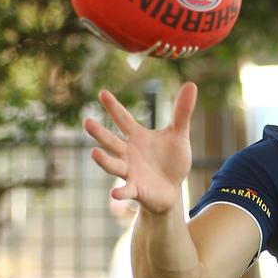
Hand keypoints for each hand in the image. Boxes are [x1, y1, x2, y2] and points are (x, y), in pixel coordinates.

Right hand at [83, 83, 196, 214]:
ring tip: (94, 153)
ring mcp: (129, 171)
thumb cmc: (171, 161)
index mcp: (137, 137)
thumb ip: (182, 112)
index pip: (123, 119)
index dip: (113, 107)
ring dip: (103, 160)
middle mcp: (128, 153)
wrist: (172, 189)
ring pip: (113, 165)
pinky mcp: (135, 189)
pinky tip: (114, 193)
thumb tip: (191, 84)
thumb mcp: (179, 135)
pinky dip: (121, 192)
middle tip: (87, 121)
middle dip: (99, 133)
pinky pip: (126, 190)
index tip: (102, 93)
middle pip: (111, 141)